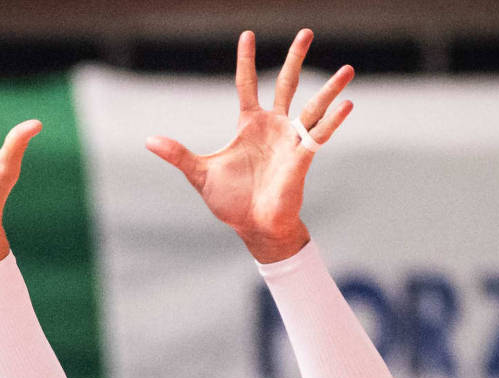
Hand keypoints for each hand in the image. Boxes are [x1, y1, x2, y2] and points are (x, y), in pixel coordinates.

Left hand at [145, 29, 353, 264]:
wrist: (253, 226)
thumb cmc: (230, 201)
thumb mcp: (200, 173)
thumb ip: (178, 154)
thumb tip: (149, 141)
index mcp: (249, 125)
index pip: (247, 84)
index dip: (246, 60)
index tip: (247, 34)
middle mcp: (273, 126)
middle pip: (286, 83)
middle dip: (295, 57)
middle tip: (307, 31)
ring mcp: (290, 139)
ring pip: (313, 106)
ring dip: (330, 88)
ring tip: (349, 69)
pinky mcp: (302, 157)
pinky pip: (319, 135)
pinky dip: (333, 121)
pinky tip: (347, 104)